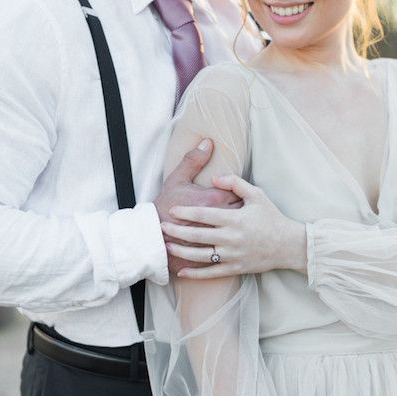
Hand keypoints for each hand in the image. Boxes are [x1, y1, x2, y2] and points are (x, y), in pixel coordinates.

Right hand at [153, 141, 241, 275]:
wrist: (151, 237)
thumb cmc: (163, 207)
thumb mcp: (176, 179)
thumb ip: (193, 160)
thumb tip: (208, 142)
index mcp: (214, 200)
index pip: (239, 192)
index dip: (239, 191)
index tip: (238, 191)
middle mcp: (219, 221)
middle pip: (244, 212)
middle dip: (245, 210)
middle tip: (245, 208)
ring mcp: (218, 239)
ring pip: (240, 232)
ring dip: (242, 228)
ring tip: (240, 225)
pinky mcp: (213, 253)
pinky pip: (231, 249)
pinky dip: (234, 245)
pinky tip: (232, 242)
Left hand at [160, 174, 306, 278]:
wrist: (289, 245)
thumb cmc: (272, 218)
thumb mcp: (257, 195)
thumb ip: (235, 183)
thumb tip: (215, 178)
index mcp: (235, 219)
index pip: (204, 215)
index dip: (186, 212)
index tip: (172, 209)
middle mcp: (231, 238)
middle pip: (198, 235)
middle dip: (177, 231)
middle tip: (161, 227)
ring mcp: (233, 255)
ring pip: (201, 255)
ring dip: (181, 252)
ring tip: (167, 246)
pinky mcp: (235, 268)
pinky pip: (211, 273)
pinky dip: (195, 274)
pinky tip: (181, 271)